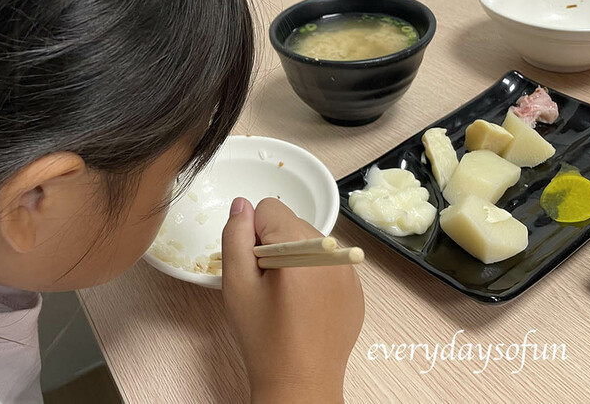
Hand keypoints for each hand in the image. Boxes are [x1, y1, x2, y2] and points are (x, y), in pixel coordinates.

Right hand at [221, 197, 364, 403]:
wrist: (300, 385)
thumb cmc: (264, 339)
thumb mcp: (236, 285)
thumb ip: (234, 236)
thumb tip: (242, 205)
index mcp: (302, 247)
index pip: (268, 209)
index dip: (252, 237)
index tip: (253, 268)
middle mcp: (333, 251)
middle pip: (291, 222)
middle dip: (273, 245)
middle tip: (266, 286)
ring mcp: (349, 270)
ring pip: (309, 240)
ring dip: (293, 257)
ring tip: (285, 297)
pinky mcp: (356, 287)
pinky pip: (327, 261)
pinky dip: (312, 272)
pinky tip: (303, 304)